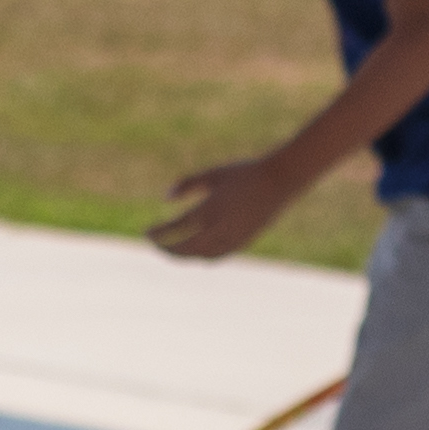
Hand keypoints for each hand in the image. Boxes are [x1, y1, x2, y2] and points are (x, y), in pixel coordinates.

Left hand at [148, 153, 296, 262]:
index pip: (176, 228)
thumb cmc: (245, 172)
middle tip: (155, 245)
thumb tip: (166, 197)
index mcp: (211, 209)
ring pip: (201, 256)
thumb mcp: (214, 173)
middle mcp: (221, 228)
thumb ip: (188, 184)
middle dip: (167, 250)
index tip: (147, 233)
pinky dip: (202, 257)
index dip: (159, 233)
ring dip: (184, 256)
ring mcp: (234, 238)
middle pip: (186, 249)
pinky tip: (196, 252)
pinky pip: (217, 256)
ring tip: (173, 249)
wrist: (281, 181)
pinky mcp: (244, 242)